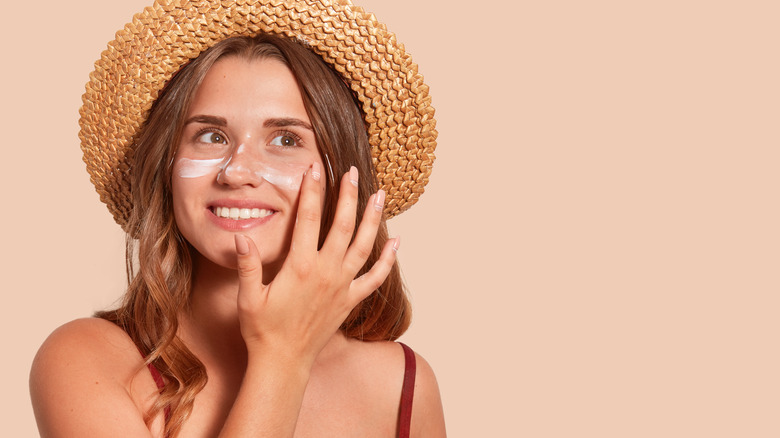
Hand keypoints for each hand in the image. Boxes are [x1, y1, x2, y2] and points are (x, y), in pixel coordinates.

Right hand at [233, 162, 397, 364]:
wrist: (284, 362)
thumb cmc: (262, 330)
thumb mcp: (248, 297)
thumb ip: (248, 266)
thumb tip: (240, 236)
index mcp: (300, 267)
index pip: (308, 219)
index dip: (312, 191)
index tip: (315, 168)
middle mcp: (326, 273)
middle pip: (343, 225)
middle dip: (348, 196)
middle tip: (352, 172)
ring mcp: (342, 287)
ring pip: (364, 246)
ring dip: (373, 219)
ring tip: (379, 195)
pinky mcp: (350, 301)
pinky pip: (375, 278)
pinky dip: (388, 260)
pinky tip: (396, 242)